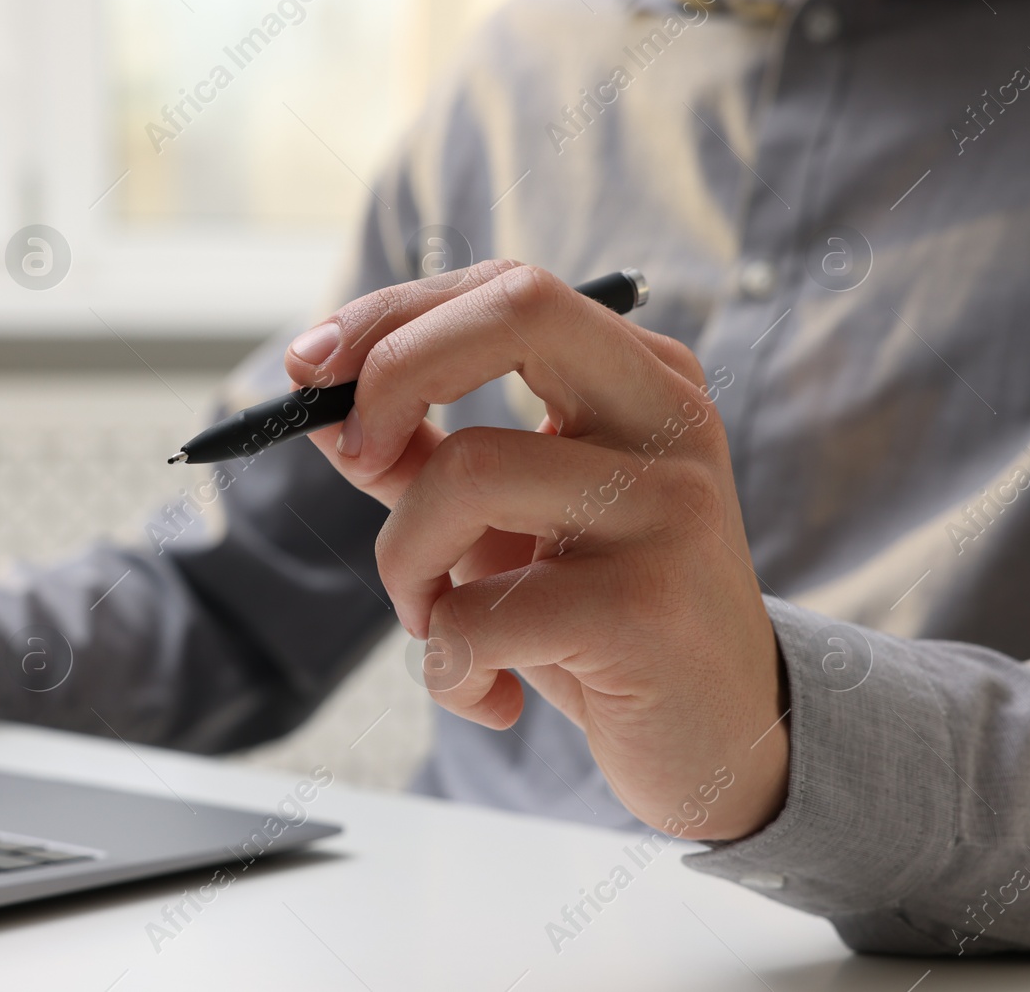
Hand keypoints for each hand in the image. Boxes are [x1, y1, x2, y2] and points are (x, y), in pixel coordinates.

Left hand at [284, 260, 787, 839]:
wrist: (720, 740)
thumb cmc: (598, 619)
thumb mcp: (504, 522)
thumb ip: (416, 448)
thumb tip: (310, 380)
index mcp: (640, 378)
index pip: (505, 288)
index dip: (392, 316)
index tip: (309, 369)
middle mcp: (668, 420)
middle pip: (513, 314)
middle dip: (392, 374)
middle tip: (354, 458)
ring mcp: (668, 508)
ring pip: (464, 474)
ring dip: (404, 566)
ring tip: (436, 627)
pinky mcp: (644, 607)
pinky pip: (473, 613)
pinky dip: (445, 665)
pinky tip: (488, 696)